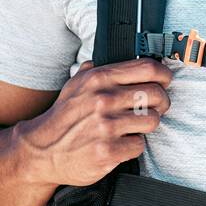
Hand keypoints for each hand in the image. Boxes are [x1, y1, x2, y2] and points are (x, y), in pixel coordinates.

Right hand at [19, 58, 172, 186]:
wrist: (40, 151)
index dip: (164, 74)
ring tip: (134, 126)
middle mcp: (103, 100)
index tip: (165, 81)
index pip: (148, 68)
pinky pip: (139, 144)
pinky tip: (121, 143)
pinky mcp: (107, 151)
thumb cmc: (63, 117)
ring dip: (147, 125)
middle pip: (157, 94)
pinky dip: (133, 145)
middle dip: (162, 102)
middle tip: (156, 107)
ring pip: (153, 120)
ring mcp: (106, 126)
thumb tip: (120, 54)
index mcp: (99, 79)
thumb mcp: (75, 84)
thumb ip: (97, 68)